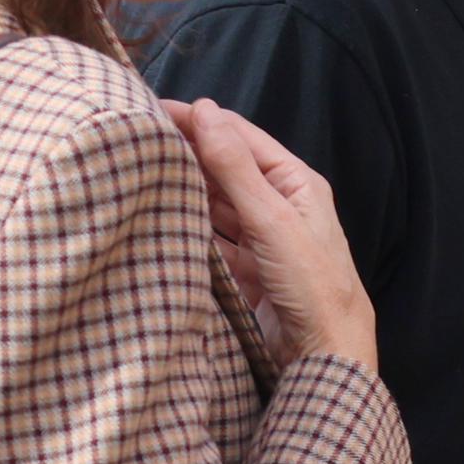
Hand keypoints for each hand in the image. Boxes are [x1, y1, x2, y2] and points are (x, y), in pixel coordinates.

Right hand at [164, 99, 375, 372]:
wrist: (325, 354)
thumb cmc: (312, 284)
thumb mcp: (271, 219)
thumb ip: (235, 167)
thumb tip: (204, 111)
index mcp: (295, 182)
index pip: (240, 137)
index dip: (198, 120)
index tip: (152, 109)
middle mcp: (280, 205)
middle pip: (226, 168)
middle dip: (187, 153)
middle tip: (138, 140)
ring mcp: (262, 238)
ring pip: (216, 203)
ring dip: (185, 189)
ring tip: (140, 173)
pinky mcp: (247, 269)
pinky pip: (212, 239)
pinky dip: (190, 228)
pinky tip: (162, 218)